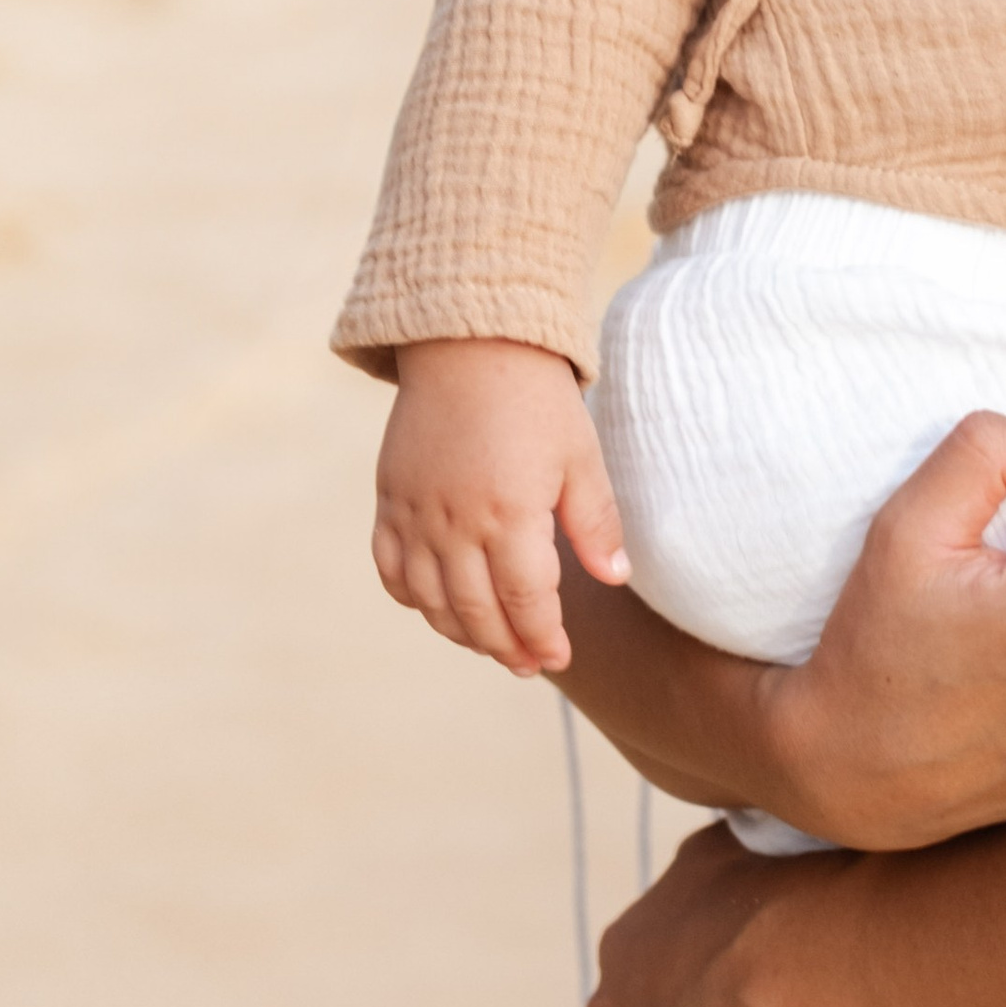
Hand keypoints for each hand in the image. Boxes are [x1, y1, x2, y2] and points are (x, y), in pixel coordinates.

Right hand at [372, 336, 631, 673]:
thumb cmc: (536, 400)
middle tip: (529, 663)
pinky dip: (412, 598)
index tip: (559, 656)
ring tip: (491, 643)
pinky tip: (438, 607)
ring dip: (461, 632)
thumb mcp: (581, 457)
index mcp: (510, 514)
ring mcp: (416, 513)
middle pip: (476, 612)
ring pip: (429, 601)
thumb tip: (616, 578)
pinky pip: (390, 568)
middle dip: (506, 647)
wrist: (470, 344)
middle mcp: (455, 522)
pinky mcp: (390, 499)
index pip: (526, 601)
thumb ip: (596, 523)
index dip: (542, 637)